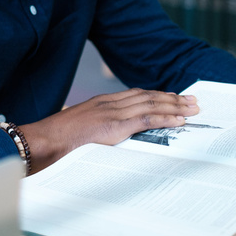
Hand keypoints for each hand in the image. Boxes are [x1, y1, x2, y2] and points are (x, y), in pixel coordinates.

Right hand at [19, 88, 198, 172]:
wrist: (44, 141)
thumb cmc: (57, 140)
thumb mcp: (79, 129)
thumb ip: (96, 129)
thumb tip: (106, 138)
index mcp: (102, 102)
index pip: (137, 94)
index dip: (157, 95)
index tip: (173, 97)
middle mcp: (110, 102)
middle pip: (148, 96)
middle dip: (172, 97)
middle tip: (192, 100)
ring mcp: (113, 113)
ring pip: (152, 104)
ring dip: (175, 106)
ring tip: (192, 108)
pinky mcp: (115, 126)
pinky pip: (146, 119)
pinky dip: (166, 118)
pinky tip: (179, 120)